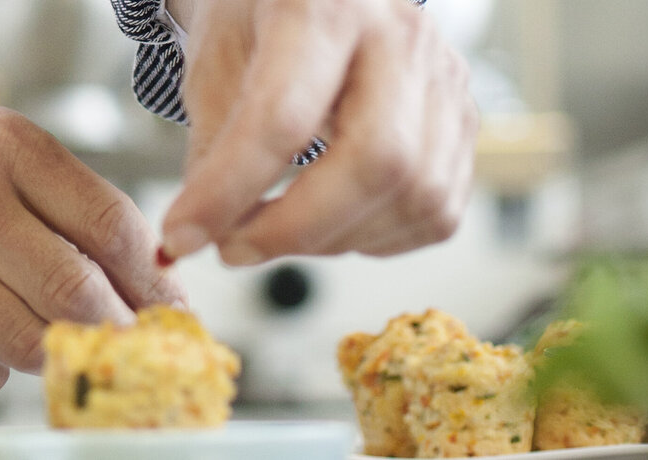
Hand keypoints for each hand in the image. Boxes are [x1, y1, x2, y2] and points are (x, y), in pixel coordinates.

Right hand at [0, 105, 183, 398]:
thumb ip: (58, 202)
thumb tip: (147, 280)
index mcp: (8, 146)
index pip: (112, 225)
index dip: (152, 282)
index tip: (169, 313)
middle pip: (79, 292)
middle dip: (111, 332)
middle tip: (117, 348)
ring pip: (30, 341)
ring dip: (46, 355)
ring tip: (32, 338)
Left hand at [158, 0, 477, 265]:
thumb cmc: (261, 19)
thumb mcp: (215, 61)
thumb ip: (212, 148)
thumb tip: (199, 235)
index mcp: (325, 6)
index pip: (284, 115)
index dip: (229, 190)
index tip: (182, 236)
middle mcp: (401, 37)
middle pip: (378, 160)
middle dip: (297, 228)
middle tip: (233, 248)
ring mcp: (445, 79)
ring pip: (416, 195)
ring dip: (333, 239)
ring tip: (275, 230)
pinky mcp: (465, 122)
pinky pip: (437, 211)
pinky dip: (376, 238)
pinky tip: (328, 223)